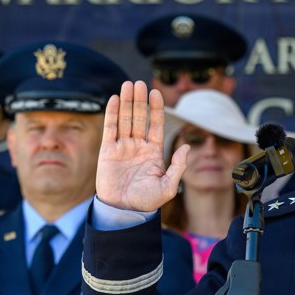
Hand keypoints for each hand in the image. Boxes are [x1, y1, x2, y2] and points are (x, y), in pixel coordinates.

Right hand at [96, 81, 189, 211]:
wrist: (124, 211)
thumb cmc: (147, 201)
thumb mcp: (168, 186)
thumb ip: (177, 166)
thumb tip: (187, 147)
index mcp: (153, 152)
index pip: (155, 125)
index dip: (156, 108)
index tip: (156, 92)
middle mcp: (138, 146)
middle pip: (139, 117)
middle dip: (140, 100)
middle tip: (139, 83)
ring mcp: (122, 147)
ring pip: (125, 119)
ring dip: (126, 102)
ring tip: (128, 84)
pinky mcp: (108, 152)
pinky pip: (110, 129)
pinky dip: (112, 113)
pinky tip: (115, 99)